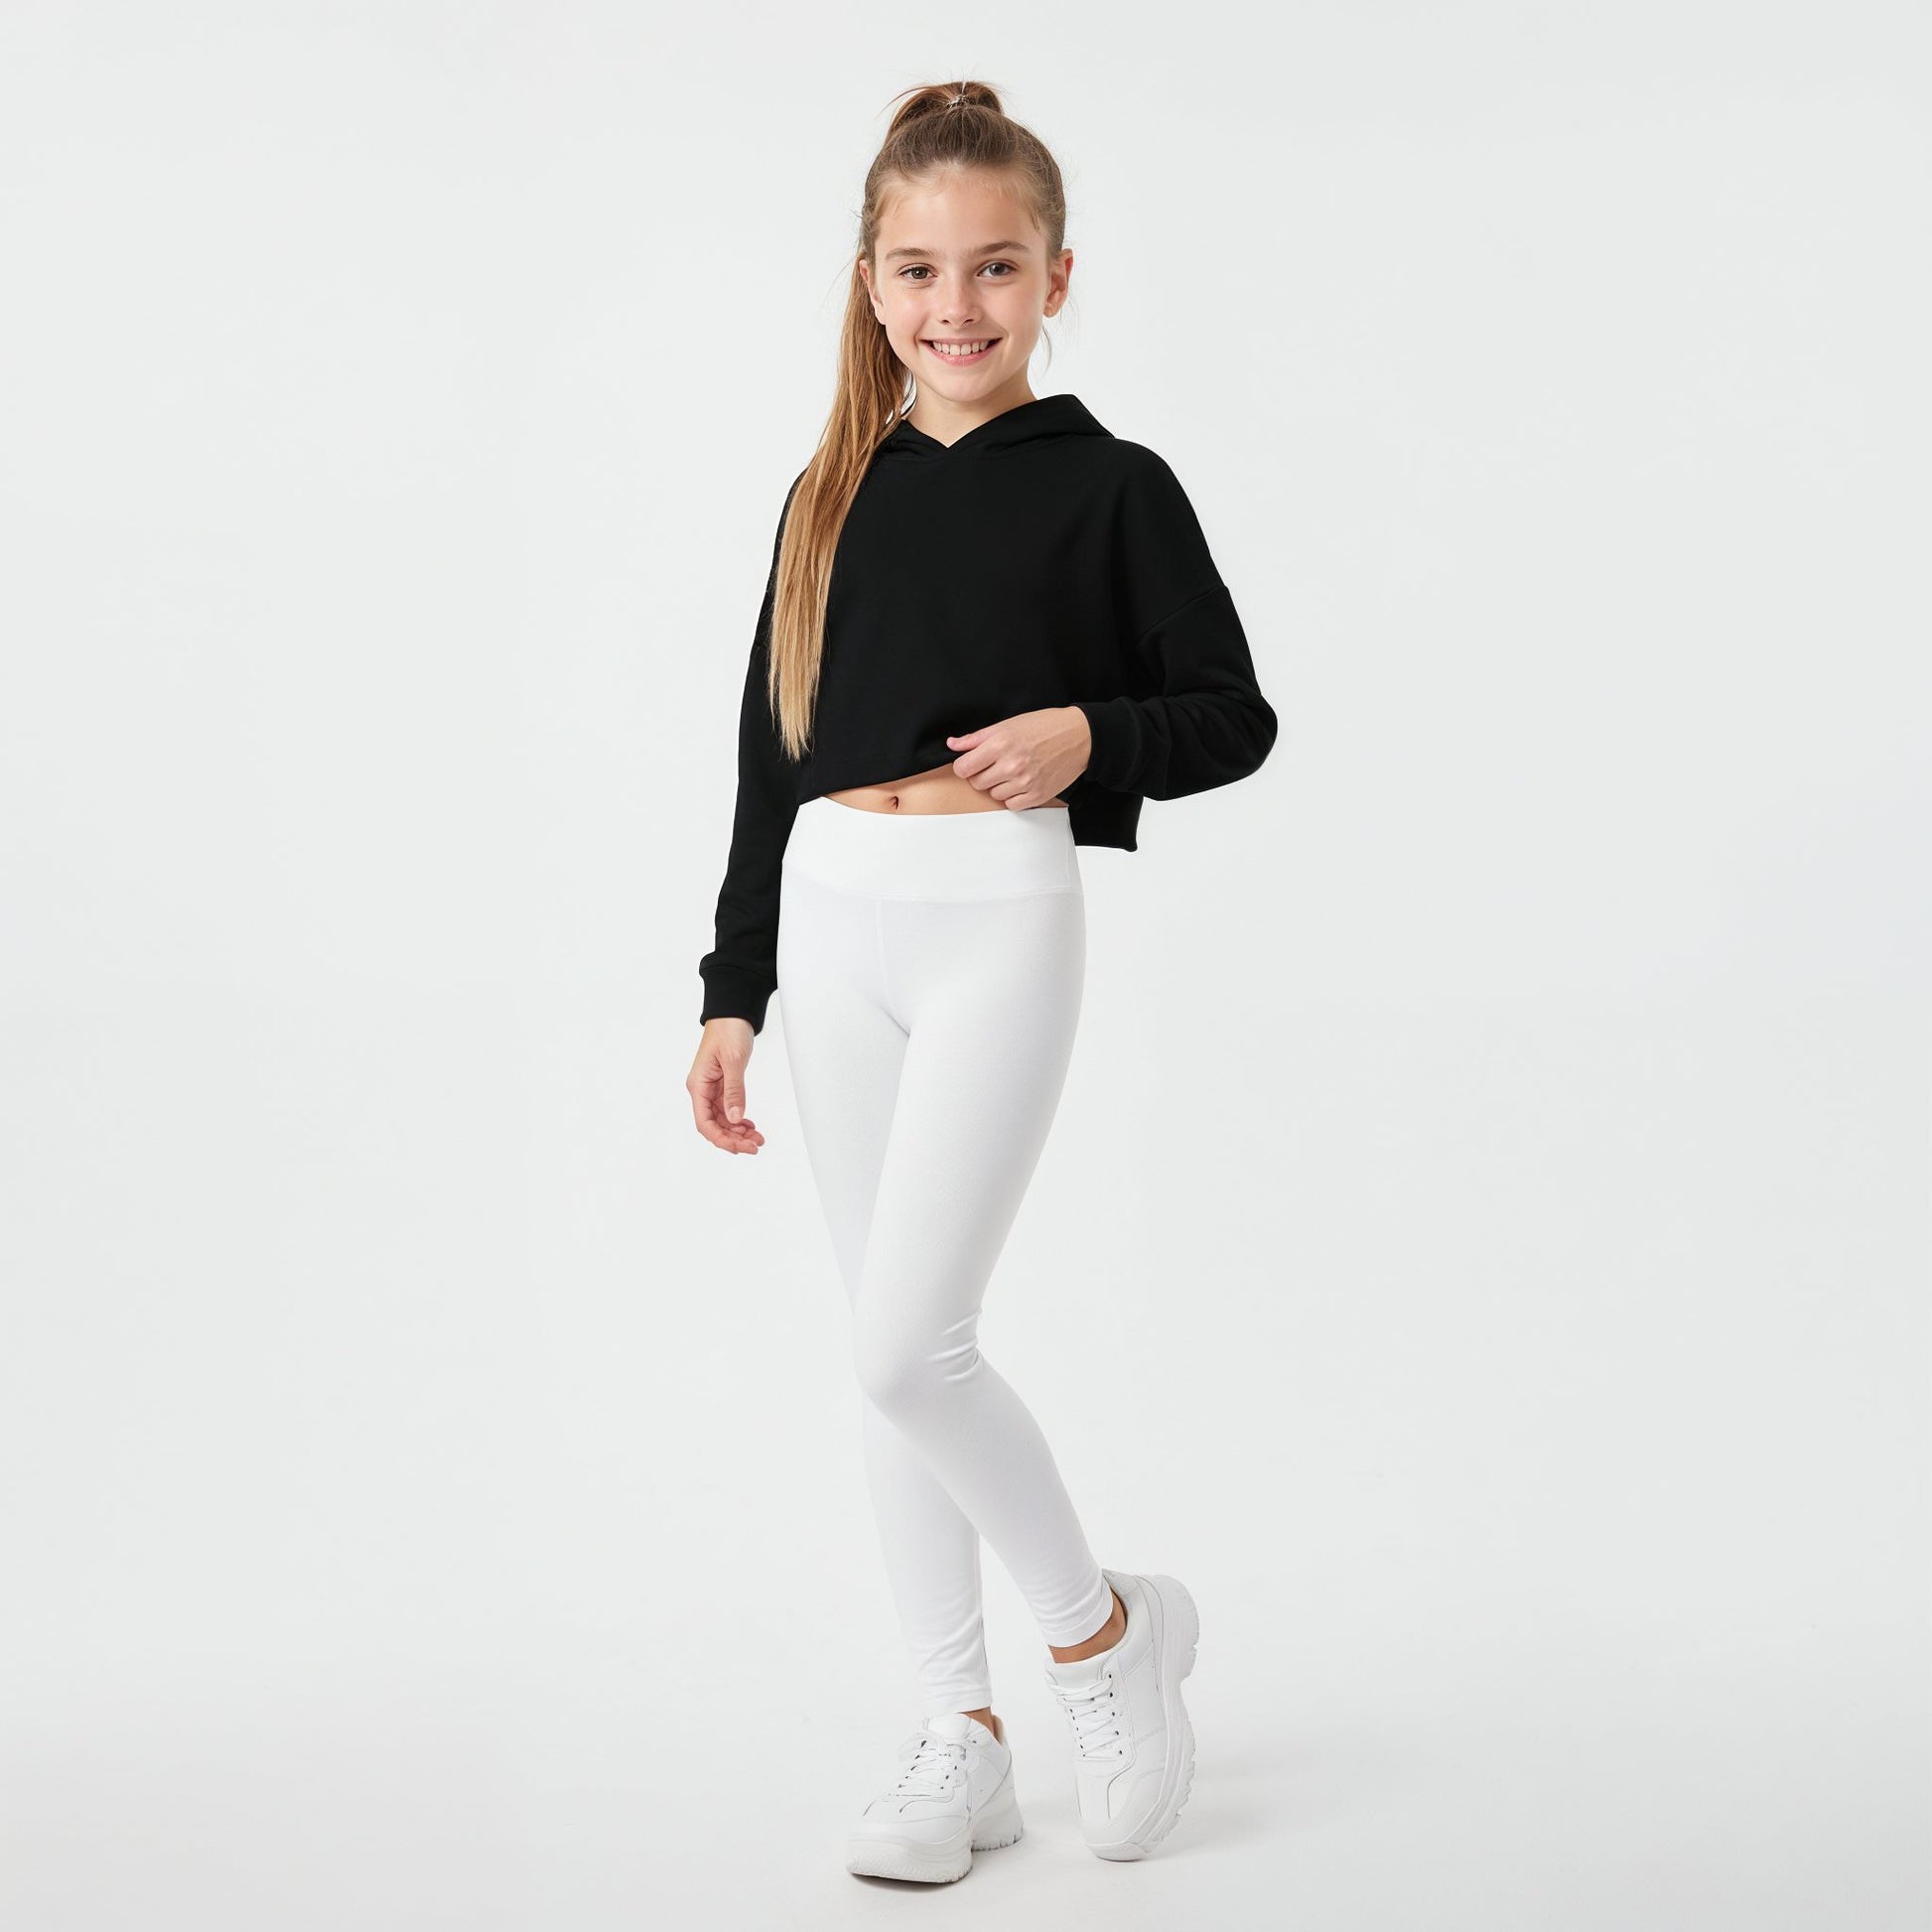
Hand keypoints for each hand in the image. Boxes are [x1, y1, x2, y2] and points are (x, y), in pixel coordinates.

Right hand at [688, 1017, 764, 1153]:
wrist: (732, 1013)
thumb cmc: (728, 1030)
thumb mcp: (733, 1061)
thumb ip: (734, 1091)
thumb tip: (735, 1118)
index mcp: (698, 1085)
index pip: (704, 1122)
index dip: (721, 1139)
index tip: (741, 1147)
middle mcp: (702, 1090)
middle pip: (714, 1125)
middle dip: (733, 1138)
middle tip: (756, 1145)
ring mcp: (711, 1088)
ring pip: (722, 1119)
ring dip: (738, 1131)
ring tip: (757, 1138)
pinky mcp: (721, 1085)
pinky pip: (728, 1109)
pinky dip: (739, 1120)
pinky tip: (749, 1125)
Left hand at [945, 706, 1090, 807]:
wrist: (1079, 736)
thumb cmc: (1044, 727)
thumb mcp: (1007, 725)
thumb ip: (976, 738)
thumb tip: (952, 745)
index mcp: (1000, 745)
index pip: (963, 768)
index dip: (965, 765)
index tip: (972, 762)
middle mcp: (1011, 766)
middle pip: (977, 783)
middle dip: (982, 774)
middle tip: (997, 763)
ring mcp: (1025, 783)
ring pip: (993, 795)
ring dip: (999, 785)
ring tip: (1013, 770)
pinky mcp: (1037, 796)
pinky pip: (1011, 805)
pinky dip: (1013, 796)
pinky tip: (1022, 781)